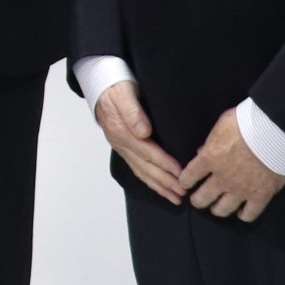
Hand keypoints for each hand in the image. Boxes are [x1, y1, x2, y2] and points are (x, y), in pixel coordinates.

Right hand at [92, 81, 184, 203]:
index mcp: (123, 132)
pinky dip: (150, 180)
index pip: (148, 152)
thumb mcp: (124, 94)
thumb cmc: (116, 88)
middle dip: (165, 182)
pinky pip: (138, 169)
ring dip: (159, 186)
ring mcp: (122, 148)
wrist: (101, 86)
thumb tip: (144, 132)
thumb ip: (133, 112)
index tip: (181, 174)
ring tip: (175, 197)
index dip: (165, 165)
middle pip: (146, 167)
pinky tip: (160, 187)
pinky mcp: (124, 149)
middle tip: (183, 193)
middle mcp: (122, 144)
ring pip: (142, 172)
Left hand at [181, 107, 284, 222]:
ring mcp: (241, 190)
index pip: (189, 176)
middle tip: (199, 199)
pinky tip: (242, 212)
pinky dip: (243, 215)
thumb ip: (211, 141)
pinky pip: (249, 214)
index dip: (186, 181)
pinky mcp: (260, 197)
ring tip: (218, 207)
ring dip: (217, 209)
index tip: (187, 183)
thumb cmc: (247, 122)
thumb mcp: (222, 125)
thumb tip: (202, 152)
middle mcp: (222, 179)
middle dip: (198, 200)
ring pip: (222, 210)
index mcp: (209, 159)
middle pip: (202, 198)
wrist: (276, 132)